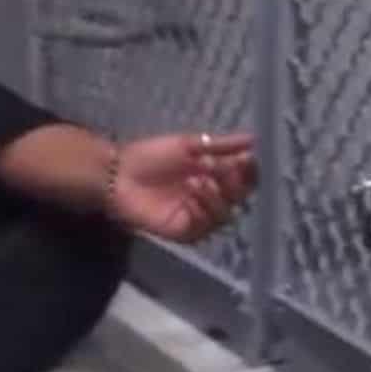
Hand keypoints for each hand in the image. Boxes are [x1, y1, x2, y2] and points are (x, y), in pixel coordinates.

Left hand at [110, 132, 258, 242]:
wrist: (117, 173)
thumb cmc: (149, 157)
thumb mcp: (188, 145)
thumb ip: (220, 145)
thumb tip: (254, 139)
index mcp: (214, 176)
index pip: (244, 178)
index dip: (250, 170)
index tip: (247, 158)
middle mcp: (211, 198)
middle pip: (240, 198)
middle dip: (236, 184)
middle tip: (224, 169)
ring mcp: (197, 216)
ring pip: (225, 215)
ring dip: (218, 197)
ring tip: (200, 180)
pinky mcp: (183, 231)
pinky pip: (204, 227)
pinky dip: (203, 212)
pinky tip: (192, 198)